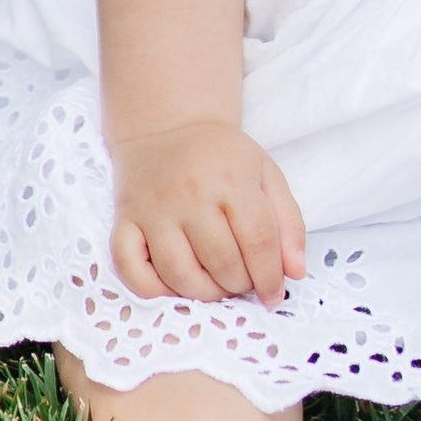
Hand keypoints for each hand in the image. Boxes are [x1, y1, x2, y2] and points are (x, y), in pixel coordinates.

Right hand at [111, 116, 305, 306]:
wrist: (166, 127)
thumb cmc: (221, 157)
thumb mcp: (265, 174)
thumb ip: (288, 223)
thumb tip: (295, 272)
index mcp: (231, 179)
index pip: (258, 242)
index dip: (271, 277)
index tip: (274, 293)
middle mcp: (190, 194)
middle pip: (222, 263)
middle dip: (239, 285)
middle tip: (242, 281)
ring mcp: (153, 209)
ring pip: (180, 274)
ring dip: (204, 293)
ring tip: (216, 285)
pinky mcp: (125, 220)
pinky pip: (130, 269)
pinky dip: (151, 289)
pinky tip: (173, 285)